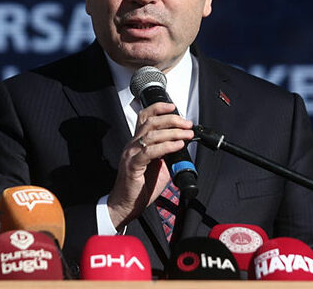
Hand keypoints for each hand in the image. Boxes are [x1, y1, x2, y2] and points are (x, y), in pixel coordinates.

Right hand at [107, 102, 193, 230]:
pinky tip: (177, 145)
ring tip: (186, 134)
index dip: (158, 108)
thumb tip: (184, 145)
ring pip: (151, 134)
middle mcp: (133, 145)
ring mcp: (131, 154)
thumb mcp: (159, 167)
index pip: (144, 117)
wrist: (125, 206)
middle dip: (172, 119)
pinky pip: (150, 151)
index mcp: (137, 143)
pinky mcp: (132, 165)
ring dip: (173, 132)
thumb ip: (168, 155)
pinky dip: (166, 146)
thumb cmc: (140, 187)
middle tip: (187, 124)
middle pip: (151, 122)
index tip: (173, 106)